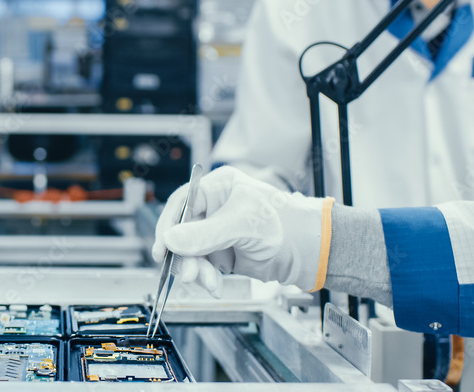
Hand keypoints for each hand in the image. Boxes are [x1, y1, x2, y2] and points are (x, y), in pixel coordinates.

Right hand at [152, 166, 328, 296]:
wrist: (311, 251)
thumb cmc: (286, 224)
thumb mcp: (243, 224)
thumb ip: (205, 234)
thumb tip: (171, 240)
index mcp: (218, 187)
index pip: (182, 203)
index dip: (169, 226)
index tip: (162, 249)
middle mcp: (214, 208)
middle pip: (182, 231)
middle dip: (184, 255)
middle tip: (189, 273)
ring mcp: (217, 232)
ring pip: (190, 252)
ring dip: (195, 270)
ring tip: (209, 282)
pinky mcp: (222, 253)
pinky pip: (202, 267)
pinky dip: (206, 278)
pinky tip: (215, 285)